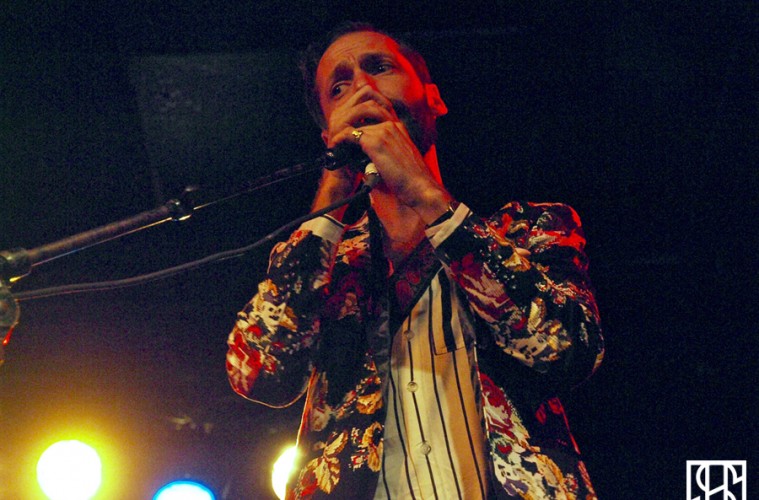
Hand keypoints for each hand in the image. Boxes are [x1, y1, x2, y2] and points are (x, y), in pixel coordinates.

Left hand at [323, 86, 447, 214]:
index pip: (377, 113)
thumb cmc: (411, 178)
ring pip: (356, 125)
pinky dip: (341, 140)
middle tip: (340, 135)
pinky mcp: (376, 142)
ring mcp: (384, 131)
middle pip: (365, 116)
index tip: (350, 127)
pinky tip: (335, 145)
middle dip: (351, 123)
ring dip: (344, 132)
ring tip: (335, 142)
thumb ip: (388, 150)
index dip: (361, 119)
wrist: (419, 187)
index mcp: (399, 128)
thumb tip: (370, 156)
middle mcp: (392, 125)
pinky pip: (350, 135)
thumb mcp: (400, 158)